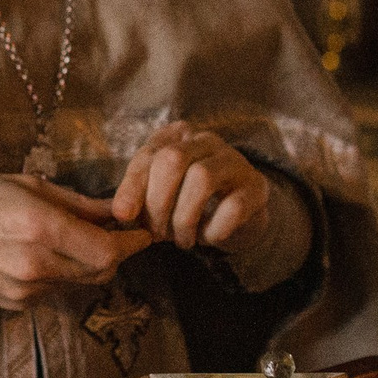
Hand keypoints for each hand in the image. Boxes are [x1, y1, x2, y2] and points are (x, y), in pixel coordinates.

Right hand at [0, 174, 152, 311]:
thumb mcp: (28, 185)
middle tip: (116, 235)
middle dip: (114, 255)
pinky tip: (42, 256)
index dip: (132, 244)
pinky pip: (54, 291)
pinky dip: (60, 275)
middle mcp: (38, 265)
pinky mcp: (16, 304)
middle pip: (100, 272)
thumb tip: (114, 211)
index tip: (143, 233)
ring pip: (79, 283)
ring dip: (86, 265)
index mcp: (42, 228)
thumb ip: (77, 204)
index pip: (108, 250)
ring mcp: (26, 290)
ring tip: (73, 241)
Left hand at [111, 121, 271, 251]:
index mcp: (178, 137)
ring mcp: (235, 161)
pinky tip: (208, 238)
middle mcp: (207, 141)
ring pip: (201, 178)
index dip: (132, 186)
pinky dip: (215, 228)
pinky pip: (233, 206)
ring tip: (182, 240)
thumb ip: (138, 198)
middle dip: (158, 202)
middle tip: (157, 234)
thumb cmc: (190, 204)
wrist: (238, 218)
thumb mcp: (160, 197)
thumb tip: (121, 213)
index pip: (149, 154)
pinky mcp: (256, 187)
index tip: (124, 215)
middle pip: (173, 159)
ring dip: (184, 217)